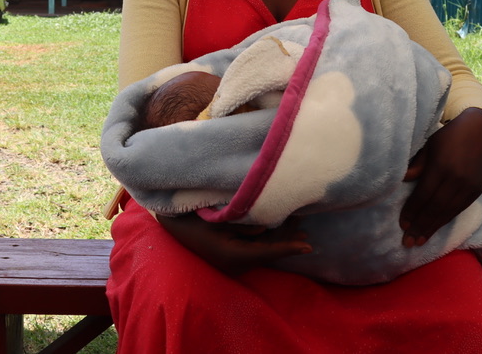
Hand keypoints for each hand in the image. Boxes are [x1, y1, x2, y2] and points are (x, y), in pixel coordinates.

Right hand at [157, 213, 310, 276]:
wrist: (172, 224)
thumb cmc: (192, 217)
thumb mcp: (217, 217)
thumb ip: (243, 224)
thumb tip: (265, 228)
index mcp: (231, 255)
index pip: (266, 252)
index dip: (288, 248)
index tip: (308, 246)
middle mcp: (234, 263)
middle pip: (267, 253)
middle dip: (287, 241)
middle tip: (306, 231)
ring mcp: (233, 262)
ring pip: (263, 251)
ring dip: (279, 240)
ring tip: (298, 229)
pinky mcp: (232, 256)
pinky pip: (255, 250)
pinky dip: (269, 241)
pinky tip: (278, 230)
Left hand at [399, 107, 481, 247]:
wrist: (479, 130)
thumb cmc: (447, 137)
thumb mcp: (428, 146)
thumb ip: (416, 165)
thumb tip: (401, 180)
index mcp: (441, 167)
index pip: (424, 195)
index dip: (412, 211)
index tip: (402, 225)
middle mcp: (457, 180)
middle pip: (435, 208)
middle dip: (420, 226)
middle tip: (407, 243)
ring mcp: (469, 187)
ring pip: (448, 212)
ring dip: (432, 228)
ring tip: (419, 241)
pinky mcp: (477, 190)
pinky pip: (458, 210)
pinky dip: (445, 220)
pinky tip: (435, 228)